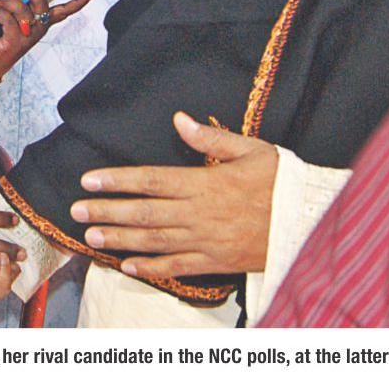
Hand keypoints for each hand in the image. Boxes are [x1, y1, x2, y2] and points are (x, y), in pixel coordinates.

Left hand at [0, 0, 92, 80]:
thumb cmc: (2, 35)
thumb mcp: (12, 12)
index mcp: (42, 22)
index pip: (63, 11)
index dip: (77, 4)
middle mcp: (39, 30)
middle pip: (42, 4)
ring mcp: (28, 37)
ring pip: (22, 10)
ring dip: (6, 1)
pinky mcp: (14, 43)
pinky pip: (8, 20)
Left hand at [69, 111, 278, 279]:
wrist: (311, 221)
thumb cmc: (281, 181)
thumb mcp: (251, 149)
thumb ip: (212, 139)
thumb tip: (179, 120)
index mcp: (205, 183)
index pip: (151, 180)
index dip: (117, 180)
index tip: (88, 180)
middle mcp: (200, 213)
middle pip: (145, 212)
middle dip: (107, 211)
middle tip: (77, 211)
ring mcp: (206, 240)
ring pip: (154, 240)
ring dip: (120, 239)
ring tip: (91, 237)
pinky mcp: (216, 261)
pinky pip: (178, 267)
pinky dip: (151, 268)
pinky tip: (127, 266)